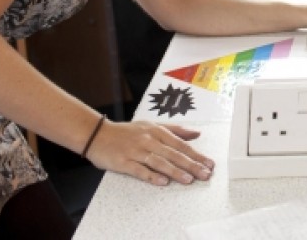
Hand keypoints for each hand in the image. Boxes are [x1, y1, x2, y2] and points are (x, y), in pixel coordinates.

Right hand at [86, 119, 212, 186]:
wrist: (97, 134)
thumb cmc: (127, 131)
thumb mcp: (152, 125)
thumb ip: (175, 130)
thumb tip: (197, 133)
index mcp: (157, 131)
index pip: (181, 144)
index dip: (196, 154)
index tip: (209, 163)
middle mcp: (149, 140)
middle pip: (173, 154)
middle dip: (191, 165)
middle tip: (205, 174)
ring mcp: (136, 151)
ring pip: (159, 162)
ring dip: (175, 171)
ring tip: (189, 179)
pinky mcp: (123, 162)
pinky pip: (139, 170)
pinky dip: (152, 176)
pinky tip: (163, 182)